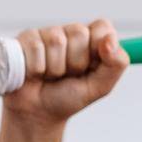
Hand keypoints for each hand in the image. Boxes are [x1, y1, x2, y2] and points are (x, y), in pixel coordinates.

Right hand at [2, 20, 129, 125]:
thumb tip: (110, 40)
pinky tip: (34, 74)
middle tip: (67, 76)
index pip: (102, 27)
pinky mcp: (26, 38)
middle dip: (74, 62)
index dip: (97, 48)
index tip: (90, 67)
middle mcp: (70, 33)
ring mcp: (47, 33)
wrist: (37, 113)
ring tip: (49, 76)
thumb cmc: (68, 98)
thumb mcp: (100, 86)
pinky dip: (36, 68)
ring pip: (56, 40)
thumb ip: (116, 64)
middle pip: (79, 32)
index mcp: (92, 41)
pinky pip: (35, 46)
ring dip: (54, 68)